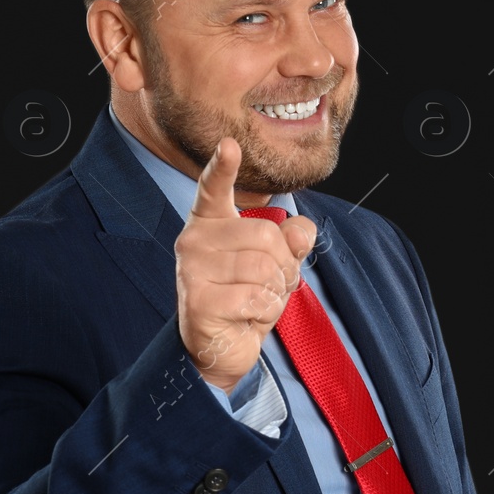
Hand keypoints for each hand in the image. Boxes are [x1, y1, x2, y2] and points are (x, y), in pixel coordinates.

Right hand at [175, 136, 316, 391]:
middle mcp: (194, 240)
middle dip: (283, 265)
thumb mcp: (276, 265)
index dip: (222, 167)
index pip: (213, 188)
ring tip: (259, 301)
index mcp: (210, 222)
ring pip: (262, 268)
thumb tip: (302, 230)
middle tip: (271, 285)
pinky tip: (248, 318)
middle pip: (264, 235)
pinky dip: (264, 312)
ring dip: (275, 291)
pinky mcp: (196, 300)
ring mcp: (191, 269)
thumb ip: (292, 242)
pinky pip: (254, 297)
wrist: (219, 348)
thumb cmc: (245, 298)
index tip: (229, 145)